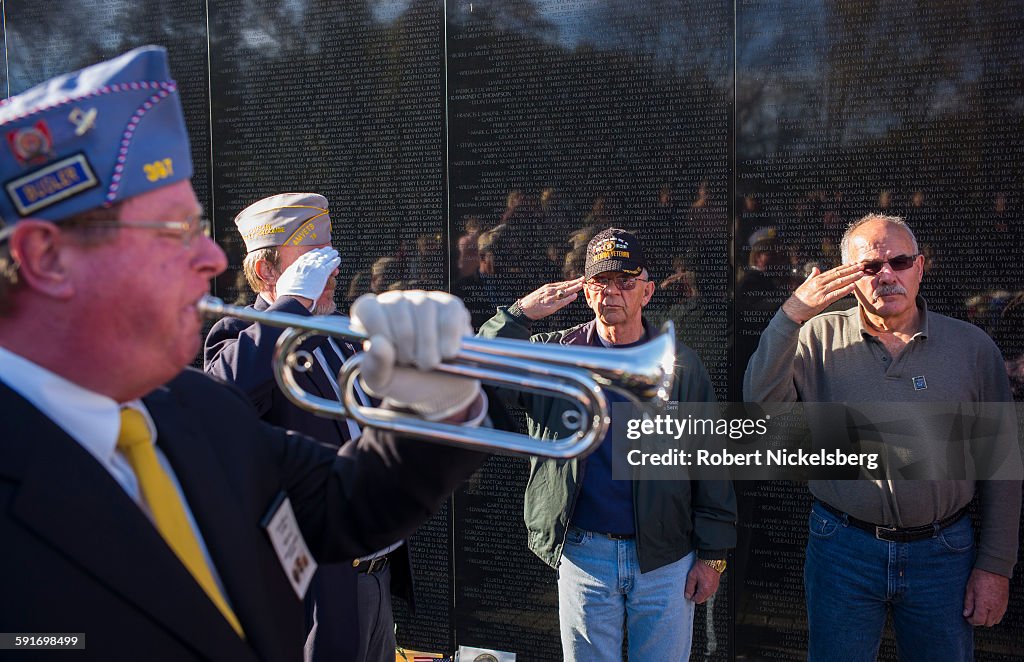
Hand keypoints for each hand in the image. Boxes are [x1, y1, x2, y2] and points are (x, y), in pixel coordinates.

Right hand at [275, 247, 340, 305]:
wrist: (294, 296)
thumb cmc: (287, 293)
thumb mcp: (284, 281)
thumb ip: (288, 277)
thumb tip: (286, 279)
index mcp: (297, 264)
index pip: (307, 256)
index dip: (313, 253)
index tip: (316, 251)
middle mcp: (307, 264)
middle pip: (317, 255)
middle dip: (323, 252)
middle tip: (327, 250)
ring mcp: (315, 267)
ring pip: (325, 258)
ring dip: (331, 254)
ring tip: (334, 252)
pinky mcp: (323, 273)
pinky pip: (331, 264)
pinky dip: (335, 261)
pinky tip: (338, 259)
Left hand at [350, 290, 480, 419]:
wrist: (441, 390)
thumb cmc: (406, 381)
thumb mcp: (383, 382)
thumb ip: (374, 366)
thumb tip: (378, 343)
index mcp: (373, 316)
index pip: (367, 307)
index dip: (378, 330)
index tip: (389, 353)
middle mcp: (397, 302)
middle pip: (398, 310)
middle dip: (406, 346)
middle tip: (411, 363)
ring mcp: (425, 301)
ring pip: (425, 310)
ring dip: (428, 346)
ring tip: (429, 363)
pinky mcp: (450, 306)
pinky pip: (448, 318)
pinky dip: (448, 342)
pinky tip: (446, 353)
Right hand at [517, 276, 585, 320]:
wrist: (523, 309)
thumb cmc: (532, 302)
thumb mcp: (541, 293)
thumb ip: (550, 292)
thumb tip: (559, 291)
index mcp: (548, 287)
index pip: (563, 283)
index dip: (572, 281)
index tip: (579, 279)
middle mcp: (550, 291)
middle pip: (565, 285)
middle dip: (575, 282)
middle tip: (584, 279)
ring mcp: (550, 298)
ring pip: (564, 292)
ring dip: (574, 288)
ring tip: (581, 285)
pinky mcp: (550, 306)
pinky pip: (561, 301)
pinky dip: (568, 298)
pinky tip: (574, 296)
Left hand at [684, 559, 721, 603]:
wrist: (711, 560)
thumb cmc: (702, 567)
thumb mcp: (692, 577)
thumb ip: (689, 588)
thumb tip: (687, 595)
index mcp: (705, 590)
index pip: (697, 600)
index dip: (692, 597)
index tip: (689, 592)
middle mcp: (711, 591)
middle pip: (702, 599)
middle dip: (696, 595)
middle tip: (692, 587)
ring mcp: (714, 588)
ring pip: (706, 595)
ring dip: (701, 592)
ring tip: (697, 583)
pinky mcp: (716, 585)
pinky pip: (709, 591)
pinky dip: (705, 589)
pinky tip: (702, 581)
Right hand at [781, 263, 863, 323]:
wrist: (792, 310)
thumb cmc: (799, 299)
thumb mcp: (805, 285)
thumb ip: (812, 276)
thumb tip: (816, 268)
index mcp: (817, 279)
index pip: (834, 271)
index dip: (846, 267)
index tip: (855, 264)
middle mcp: (820, 283)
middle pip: (839, 274)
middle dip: (852, 270)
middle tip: (862, 266)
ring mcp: (821, 291)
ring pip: (839, 282)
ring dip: (851, 278)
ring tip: (861, 274)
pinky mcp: (822, 301)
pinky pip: (836, 294)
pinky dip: (845, 289)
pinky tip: (853, 286)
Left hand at [963, 568, 1009, 626]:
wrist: (994, 568)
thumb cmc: (981, 576)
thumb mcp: (970, 588)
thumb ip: (968, 603)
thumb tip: (966, 614)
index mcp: (984, 604)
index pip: (979, 621)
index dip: (971, 621)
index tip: (967, 617)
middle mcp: (994, 607)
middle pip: (987, 623)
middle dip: (979, 621)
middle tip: (972, 614)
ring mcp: (1001, 606)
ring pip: (995, 621)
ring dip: (987, 619)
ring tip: (980, 611)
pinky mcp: (1005, 603)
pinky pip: (1001, 615)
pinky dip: (994, 615)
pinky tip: (988, 608)